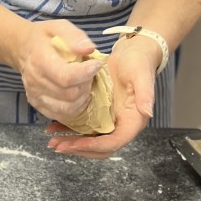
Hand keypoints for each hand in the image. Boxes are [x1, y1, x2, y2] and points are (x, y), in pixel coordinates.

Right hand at [18, 20, 103, 125]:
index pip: (66, 77)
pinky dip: (75, 107)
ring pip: (68, 107)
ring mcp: (35, 95)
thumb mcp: (59, 26)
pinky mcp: (37, 105)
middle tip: (89, 72)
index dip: (86, 73)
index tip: (97, 64)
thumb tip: (89, 49)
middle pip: (70, 94)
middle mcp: (35, 81)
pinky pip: (61, 114)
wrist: (23, 48)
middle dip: (86, 83)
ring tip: (84, 82)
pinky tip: (78, 94)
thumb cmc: (44, 37)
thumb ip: (74, 36)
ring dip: (83, 97)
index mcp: (40, 60)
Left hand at [45, 34, 156, 159]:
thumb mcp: (141, 75)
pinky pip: (83, 128)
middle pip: (100, 147)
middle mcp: (121, 124)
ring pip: (90, 140)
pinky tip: (54, 128)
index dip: (95, 146)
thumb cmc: (138, 62)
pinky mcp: (98, 113)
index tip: (76, 143)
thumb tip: (148, 112)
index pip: (114, 142)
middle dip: (79, 149)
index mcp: (133, 121)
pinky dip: (69, 130)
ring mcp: (108, 120)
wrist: (132, 52)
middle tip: (58, 145)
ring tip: (53, 142)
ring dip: (72, 143)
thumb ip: (146, 94)